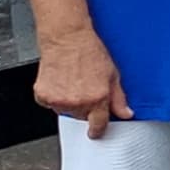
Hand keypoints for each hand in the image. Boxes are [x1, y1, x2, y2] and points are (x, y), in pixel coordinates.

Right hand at [33, 22, 132, 138]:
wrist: (66, 38)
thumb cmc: (89, 52)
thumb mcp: (112, 74)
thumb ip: (119, 98)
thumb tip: (126, 114)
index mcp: (97, 99)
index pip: (98, 126)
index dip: (98, 129)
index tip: (96, 131)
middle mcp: (78, 102)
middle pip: (81, 117)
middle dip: (85, 107)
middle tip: (85, 87)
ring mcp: (59, 100)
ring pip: (65, 111)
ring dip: (69, 102)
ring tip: (72, 81)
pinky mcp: (43, 96)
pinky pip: (49, 104)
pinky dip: (53, 96)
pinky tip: (60, 81)